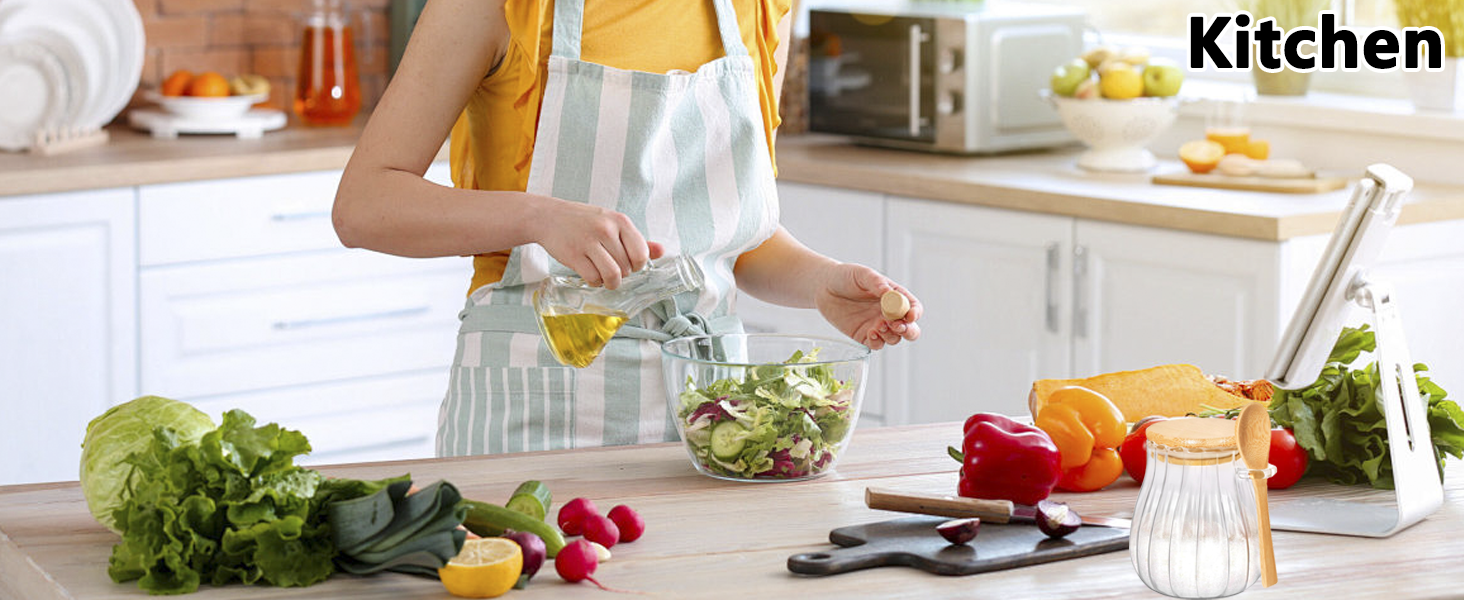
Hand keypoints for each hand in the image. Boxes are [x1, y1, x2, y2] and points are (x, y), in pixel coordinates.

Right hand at [531, 196, 663, 288]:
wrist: (548, 216)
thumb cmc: (584, 222)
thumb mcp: (612, 223)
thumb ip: (636, 239)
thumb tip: (661, 251)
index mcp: (620, 221)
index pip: (641, 254)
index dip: (637, 265)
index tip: (628, 263)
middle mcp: (606, 229)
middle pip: (627, 268)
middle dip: (621, 274)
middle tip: (610, 267)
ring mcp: (589, 242)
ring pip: (612, 275)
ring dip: (610, 282)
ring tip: (603, 276)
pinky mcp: (573, 254)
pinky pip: (593, 278)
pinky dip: (594, 282)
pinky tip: (590, 274)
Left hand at [814, 263, 921, 349]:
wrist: (824, 287)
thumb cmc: (846, 276)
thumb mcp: (862, 274)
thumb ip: (876, 283)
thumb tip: (888, 292)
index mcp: (895, 297)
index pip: (913, 307)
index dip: (914, 313)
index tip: (909, 316)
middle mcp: (889, 313)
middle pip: (909, 329)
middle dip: (909, 331)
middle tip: (898, 326)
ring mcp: (878, 326)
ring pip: (894, 339)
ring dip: (891, 336)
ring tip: (879, 326)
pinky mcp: (864, 336)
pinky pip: (876, 345)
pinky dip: (877, 342)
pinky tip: (871, 334)